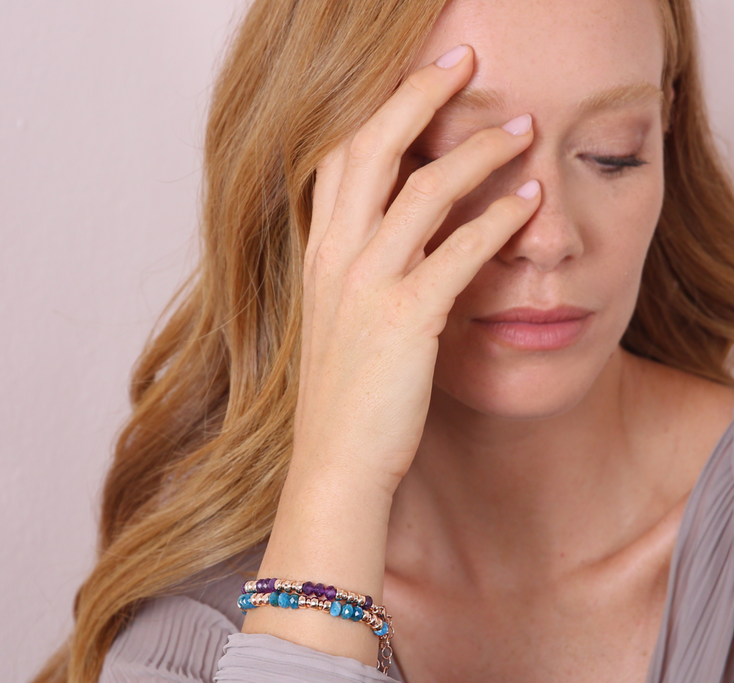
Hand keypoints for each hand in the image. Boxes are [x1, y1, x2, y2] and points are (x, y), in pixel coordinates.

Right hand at [291, 44, 539, 497]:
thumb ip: (357, 271)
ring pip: (423, 189)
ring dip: (479, 151)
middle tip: (464, 59)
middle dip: (418, 93)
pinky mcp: (406, 318)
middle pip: (371, 147)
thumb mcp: (337, 322)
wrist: (336, 462)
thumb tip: (398, 235)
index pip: (334, 158)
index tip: (412, 83)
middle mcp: (334, 259)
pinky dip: (498, 220)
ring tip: (521, 131)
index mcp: (316, 257)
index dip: (372, 109)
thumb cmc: (343, 397)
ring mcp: (366, 285)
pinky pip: (459, 251)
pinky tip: (527, 204)